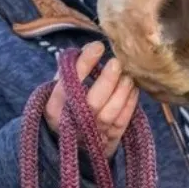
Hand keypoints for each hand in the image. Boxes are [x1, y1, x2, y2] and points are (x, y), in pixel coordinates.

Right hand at [44, 41, 139, 157]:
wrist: (72, 139)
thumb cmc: (68, 103)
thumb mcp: (62, 86)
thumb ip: (73, 68)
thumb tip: (94, 47)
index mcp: (55, 107)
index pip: (68, 84)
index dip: (84, 64)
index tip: (98, 46)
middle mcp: (73, 123)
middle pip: (92, 103)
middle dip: (107, 81)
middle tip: (117, 62)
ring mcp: (92, 135)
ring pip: (110, 114)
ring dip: (122, 91)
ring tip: (128, 75)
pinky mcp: (109, 141)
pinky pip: (122, 122)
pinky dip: (130, 103)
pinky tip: (133, 88)